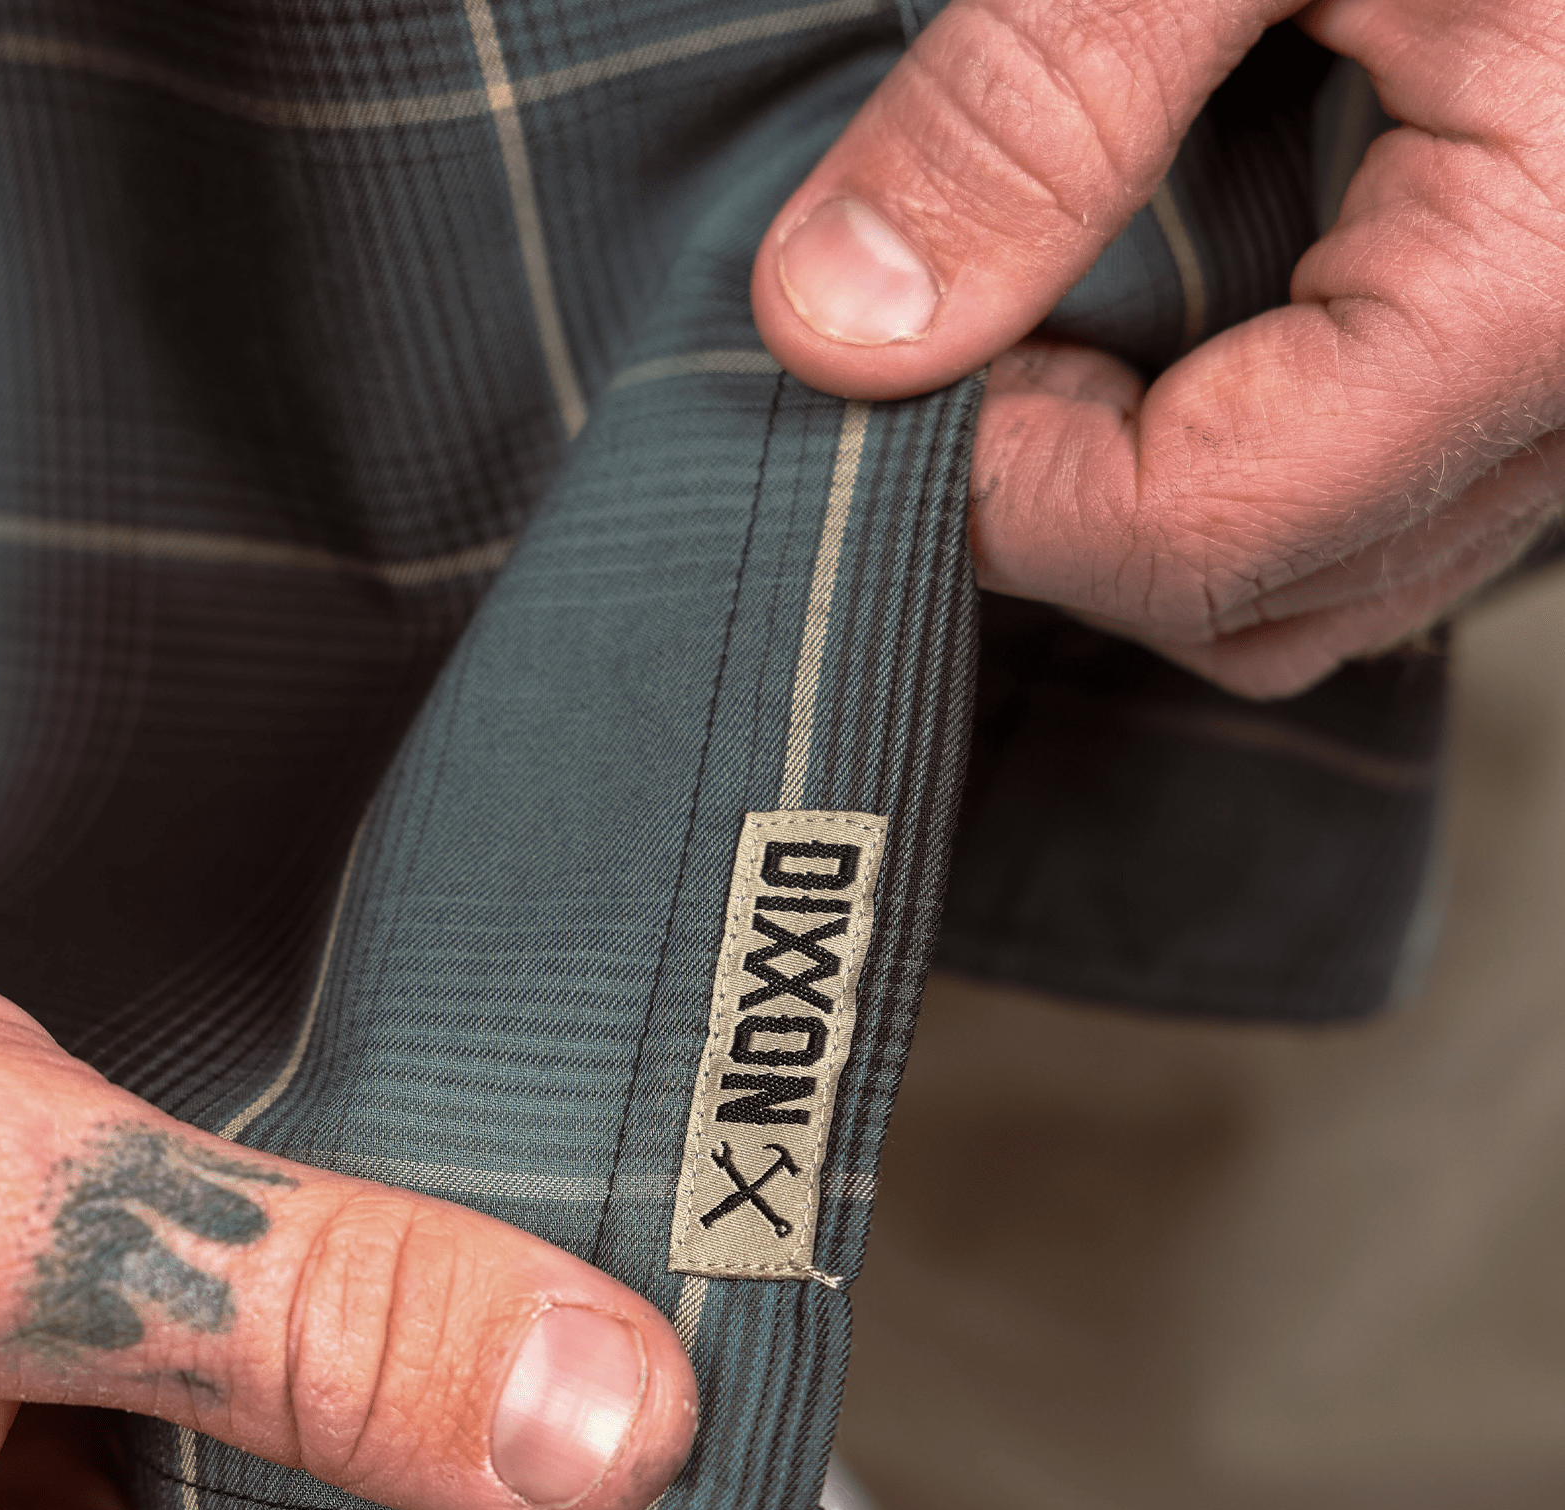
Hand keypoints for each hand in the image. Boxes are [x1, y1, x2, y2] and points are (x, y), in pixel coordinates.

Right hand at [0, 938, 696, 1509]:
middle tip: (635, 1290)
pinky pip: (223, 1393)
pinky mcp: (17, 1404)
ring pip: (295, 1494)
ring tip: (505, 1221)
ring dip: (404, 1366)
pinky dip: (315, 1303)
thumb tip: (599, 1413)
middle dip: (487, 1459)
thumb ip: (294, 1323)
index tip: (698, 1431)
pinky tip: (375, 1204)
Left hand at [751, 0, 1564, 696]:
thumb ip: (1044, 95)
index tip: (883, 355)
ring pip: (1315, 585)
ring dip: (1139, 504)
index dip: (996, 488)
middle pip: (1246, 600)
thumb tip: (832, 319)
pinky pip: (1375, 506)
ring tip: (1051, 325)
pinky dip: (1235, 458)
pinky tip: (1165, 326)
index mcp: (1531, 293)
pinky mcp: (1555, 352)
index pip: (1194, 538)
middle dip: (1060, 507)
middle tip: (958, 332)